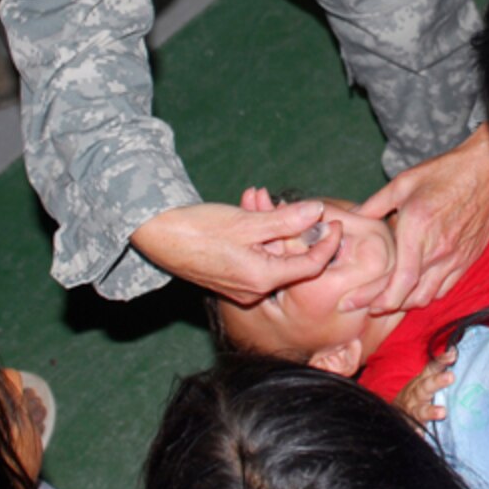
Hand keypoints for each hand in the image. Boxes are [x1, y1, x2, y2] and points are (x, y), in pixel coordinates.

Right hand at [131, 200, 341, 305]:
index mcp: (261, 280)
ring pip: (271, 255)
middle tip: (293, 202)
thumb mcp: (246, 221)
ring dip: (273, 227)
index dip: (327, 243)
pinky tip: (248, 209)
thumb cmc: (197, 229)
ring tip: (258, 198)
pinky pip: (255, 257)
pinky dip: (257, 235)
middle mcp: (254, 290)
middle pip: (291, 260)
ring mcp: (241, 287)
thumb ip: (285, 219)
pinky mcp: (229, 278)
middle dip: (295, 229)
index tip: (334, 221)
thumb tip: (317, 211)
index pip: (311, 266)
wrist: (154, 235)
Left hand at [346, 125, 488, 314]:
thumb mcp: (403, 182)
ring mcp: (456, 258)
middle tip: (363, 305)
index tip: (353, 302)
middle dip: (382, 306)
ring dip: (405, 303)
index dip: (375, 299)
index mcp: (418, 231)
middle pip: (410, 296)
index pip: (399, 282)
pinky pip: (445, 288)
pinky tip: (413, 288)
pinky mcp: (468, 259)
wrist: (488, 170)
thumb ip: (374, 204)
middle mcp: (438, 250)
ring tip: (386, 299)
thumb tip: (351, 216)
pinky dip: (426, 294)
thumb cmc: (445, 173)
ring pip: (428, 296)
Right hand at [395, 345, 457, 425]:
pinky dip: (416, 432)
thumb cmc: (416, 397)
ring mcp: (411, 410)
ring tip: (442, 412)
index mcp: (422, 381)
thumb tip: (457, 354)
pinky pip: (412, 430)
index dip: (441, 360)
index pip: (432, 368)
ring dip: (430, 411)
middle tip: (451, 377)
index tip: (453, 354)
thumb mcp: (425, 382)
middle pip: (425, 386)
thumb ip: (439, 372)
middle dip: (437, 382)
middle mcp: (415, 394)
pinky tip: (421, 434)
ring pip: (420, 410)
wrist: (392, 415)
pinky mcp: (409, 426)